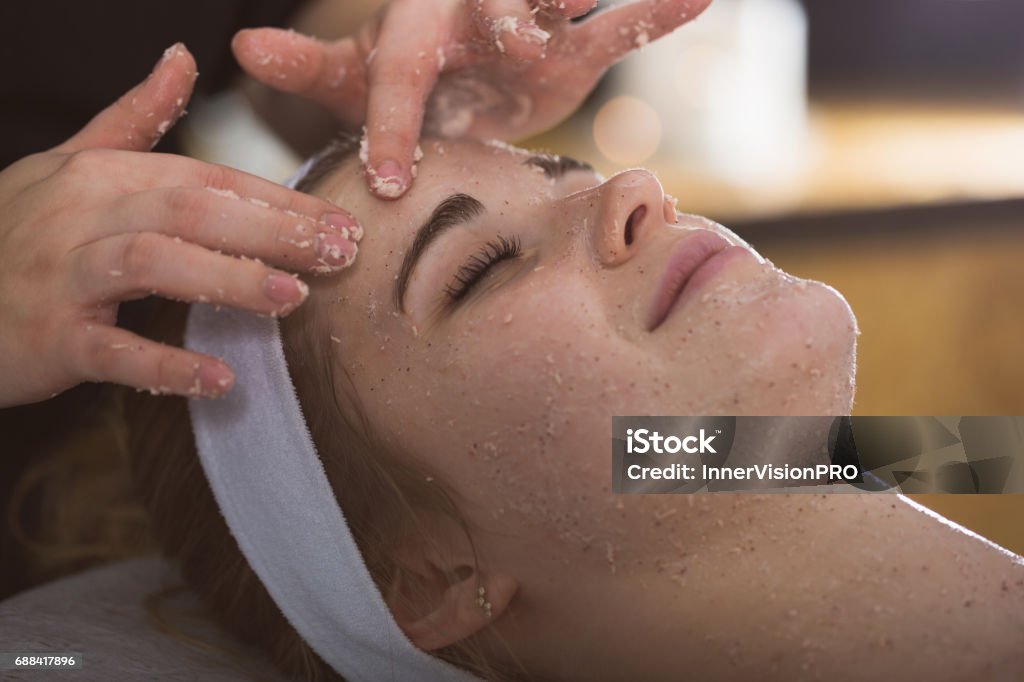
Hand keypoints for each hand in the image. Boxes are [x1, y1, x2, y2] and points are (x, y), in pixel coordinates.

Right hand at [0, 44, 361, 407]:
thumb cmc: (18, 231)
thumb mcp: (71, 164)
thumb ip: (134, 118)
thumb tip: (182, 56)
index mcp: (104, 174)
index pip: (209, 179)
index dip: (279, 201)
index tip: (341, 223)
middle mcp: (85, 214)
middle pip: (191, 209)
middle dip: (271, 229)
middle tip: (339, 254)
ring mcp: (62, 275)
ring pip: (153, 264)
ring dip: (227, 280)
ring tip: (293, 300)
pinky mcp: (48, 337)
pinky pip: (111, 350)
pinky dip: (166, 366)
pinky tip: (221, 380)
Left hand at [234, 0, 710, 198]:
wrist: (462, 45)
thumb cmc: (405, 63)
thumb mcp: (355, 70)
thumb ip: (311, 66)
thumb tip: (240, 45)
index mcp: (414, 31)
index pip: (395, 72)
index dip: (389, 122)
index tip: (388, 183)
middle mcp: (476, 17)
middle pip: (498, 18)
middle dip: (512, 23)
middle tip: (522, 34)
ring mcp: (533, 24)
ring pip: (561, 8)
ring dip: (582, 0)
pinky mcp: (576, 49)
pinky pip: (619, 29)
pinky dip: (657, 12)